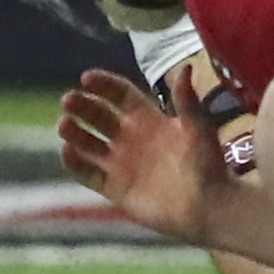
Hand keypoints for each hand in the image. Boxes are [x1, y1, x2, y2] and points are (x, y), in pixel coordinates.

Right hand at [57, 68, 217, 242]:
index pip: (119, 95)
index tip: (87, 78)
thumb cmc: (208, 165)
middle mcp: (130, 138)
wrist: (210, 206)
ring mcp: (121, 164)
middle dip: (83, 107)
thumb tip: (185, 67)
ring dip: (74, 133)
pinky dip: (76, 164)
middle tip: (68, 100)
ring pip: (89, 144)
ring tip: (64, 124)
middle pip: (99, 116)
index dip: (103, 85)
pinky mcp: (116, 188)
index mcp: (148, 119)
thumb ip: (187, 100)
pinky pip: (89, 174)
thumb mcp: (199, 128)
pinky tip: (67, 152)